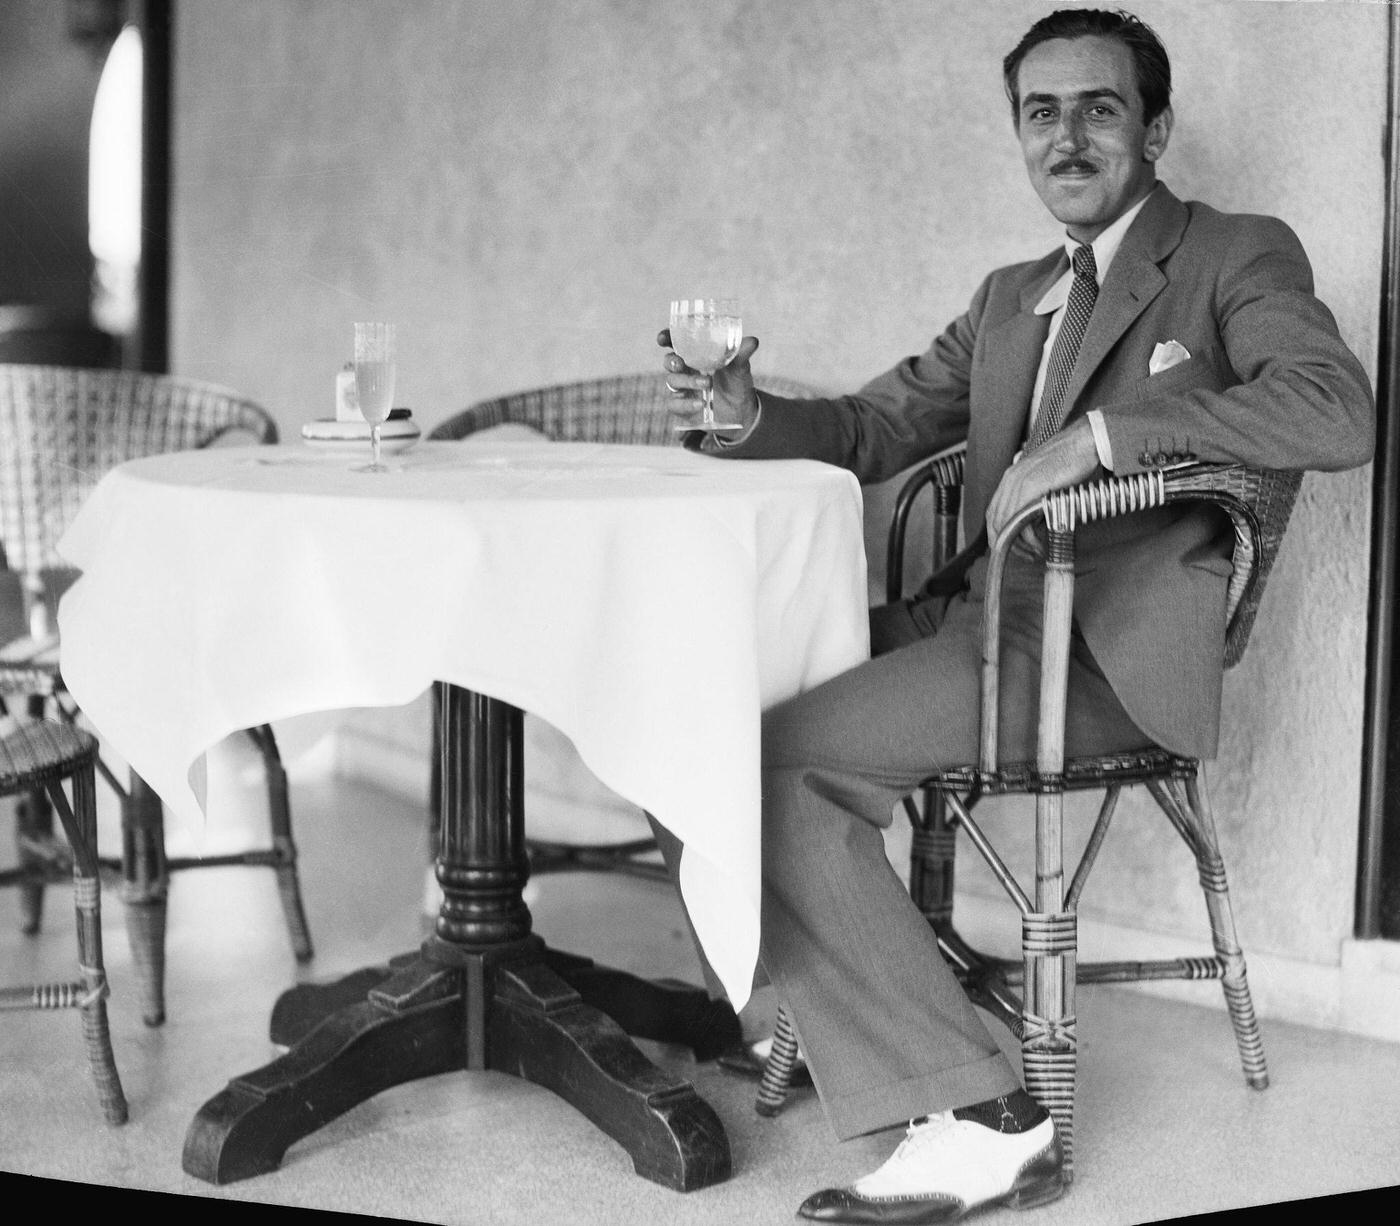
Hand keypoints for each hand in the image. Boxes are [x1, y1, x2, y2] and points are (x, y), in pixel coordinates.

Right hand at [657, 328, 760, 431]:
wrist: (742, 411)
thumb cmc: (736, 382)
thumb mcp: (741, 367)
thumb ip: (742, 354)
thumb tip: (752, 341)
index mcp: (694, 354)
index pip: (675, 343)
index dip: (665, 338)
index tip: (662, 338)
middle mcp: (685, 370)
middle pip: (668, 362)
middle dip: (671, 361)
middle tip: (681, 363)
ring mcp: (682, 389)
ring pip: (673, 382)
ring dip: (687, 381)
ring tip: (707, 383)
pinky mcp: (682, 407)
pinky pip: (675, 405)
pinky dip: (686, 404)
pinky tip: (700, 403)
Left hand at [985, 419, 1100, 542]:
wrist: (1085, 442)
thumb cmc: (1071, 461)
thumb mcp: (1045, 483)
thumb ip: (1033, 501)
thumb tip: (1032, 525)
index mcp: (1011, 478)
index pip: (993, 512)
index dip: (998, 533)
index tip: (1011, 547)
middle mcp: (1010, 479)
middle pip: (995, 520)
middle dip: (1006, 543)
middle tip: (1024, 555)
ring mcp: (1019, 482)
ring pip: (1005, 522)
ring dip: (1019, 544)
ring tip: (1034, 551)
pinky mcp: (1031, 486)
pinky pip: (1020, 519)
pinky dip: (1028, 537)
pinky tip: (1039, 543)